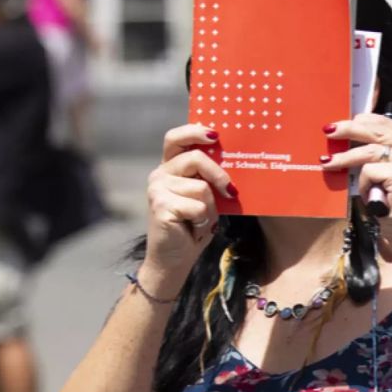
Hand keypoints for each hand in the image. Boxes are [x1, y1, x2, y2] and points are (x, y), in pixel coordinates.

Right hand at [141, 125, 236, 284]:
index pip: (175, 138)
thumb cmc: (192, 228)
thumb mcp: (203, 199)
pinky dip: (204, 222)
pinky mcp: (161, 206)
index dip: (194, 131)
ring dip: (211, 209)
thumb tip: (234, 162)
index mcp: (169, 167)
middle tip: (231, 191)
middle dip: (219, 175)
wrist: (174, 260)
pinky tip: (194, 229)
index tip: (215, 134)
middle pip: (196, 159)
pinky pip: (198, 207)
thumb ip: (208, 179)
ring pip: (201, 188)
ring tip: (201, 222)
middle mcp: (160, 174)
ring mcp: (157, 189)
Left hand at [320, 112, 391, 246]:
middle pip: (376, 131)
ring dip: (345, 159)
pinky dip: (364, 184)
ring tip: (327, 164)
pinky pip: (370, 171)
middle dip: (349, 129)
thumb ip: (379, 152)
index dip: (363, 120)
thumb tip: (350, 131)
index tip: (343, 122)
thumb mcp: (387, 172)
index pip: (386, 123)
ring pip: (369, 151)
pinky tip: (369, 196)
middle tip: (328, 131)